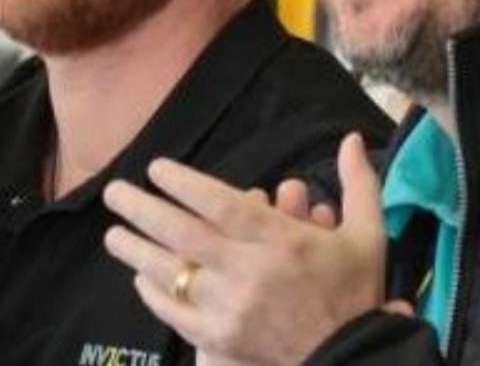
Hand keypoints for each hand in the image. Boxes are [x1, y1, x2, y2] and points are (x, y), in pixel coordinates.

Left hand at [103, 133, 402, 365]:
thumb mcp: (367, 234)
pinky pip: (176, 314)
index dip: (184, 184)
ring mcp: (232, 309)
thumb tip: (349, 136)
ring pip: (172, 274)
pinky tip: (140, 277)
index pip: (221, 204)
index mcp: (283, 241)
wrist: (353, 360)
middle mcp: (252, 272)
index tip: (155, 168)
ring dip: (136, 251)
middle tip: (114, 191)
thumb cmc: (354, 292)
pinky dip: (154, 294)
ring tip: (112, 234)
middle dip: (143, 210)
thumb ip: (358, 183)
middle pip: (185, 234)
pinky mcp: (222, 340)